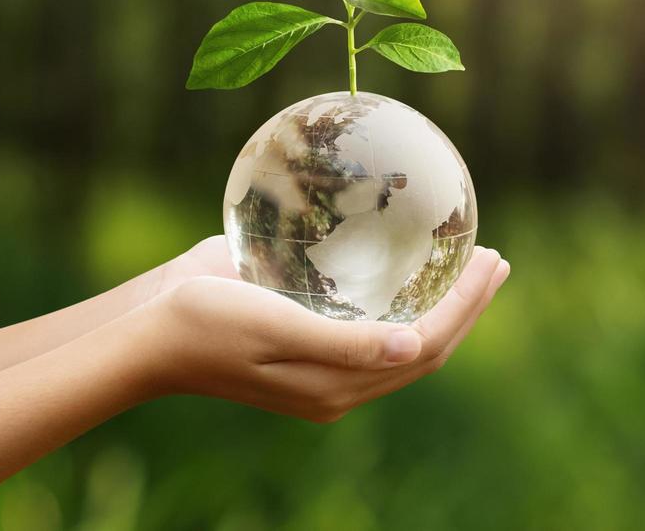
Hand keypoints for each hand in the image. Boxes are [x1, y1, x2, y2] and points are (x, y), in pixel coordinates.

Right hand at [129, 247, 508, 421]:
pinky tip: (413, 277)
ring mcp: (324, 367)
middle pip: (424, 346)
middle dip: (467, 305)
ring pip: (405, 341)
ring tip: (471, 265)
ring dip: (443, 305)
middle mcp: (339, 383)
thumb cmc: (207, 321)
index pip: (425, 345)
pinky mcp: (308, 344)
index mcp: (336, 385)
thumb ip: (345, 342)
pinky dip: (406, 304)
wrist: (147, 333)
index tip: (492, 261)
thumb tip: (414, 346)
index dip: (465, 306)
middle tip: (496, 258)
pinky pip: (375, 330)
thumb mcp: (277, 327)